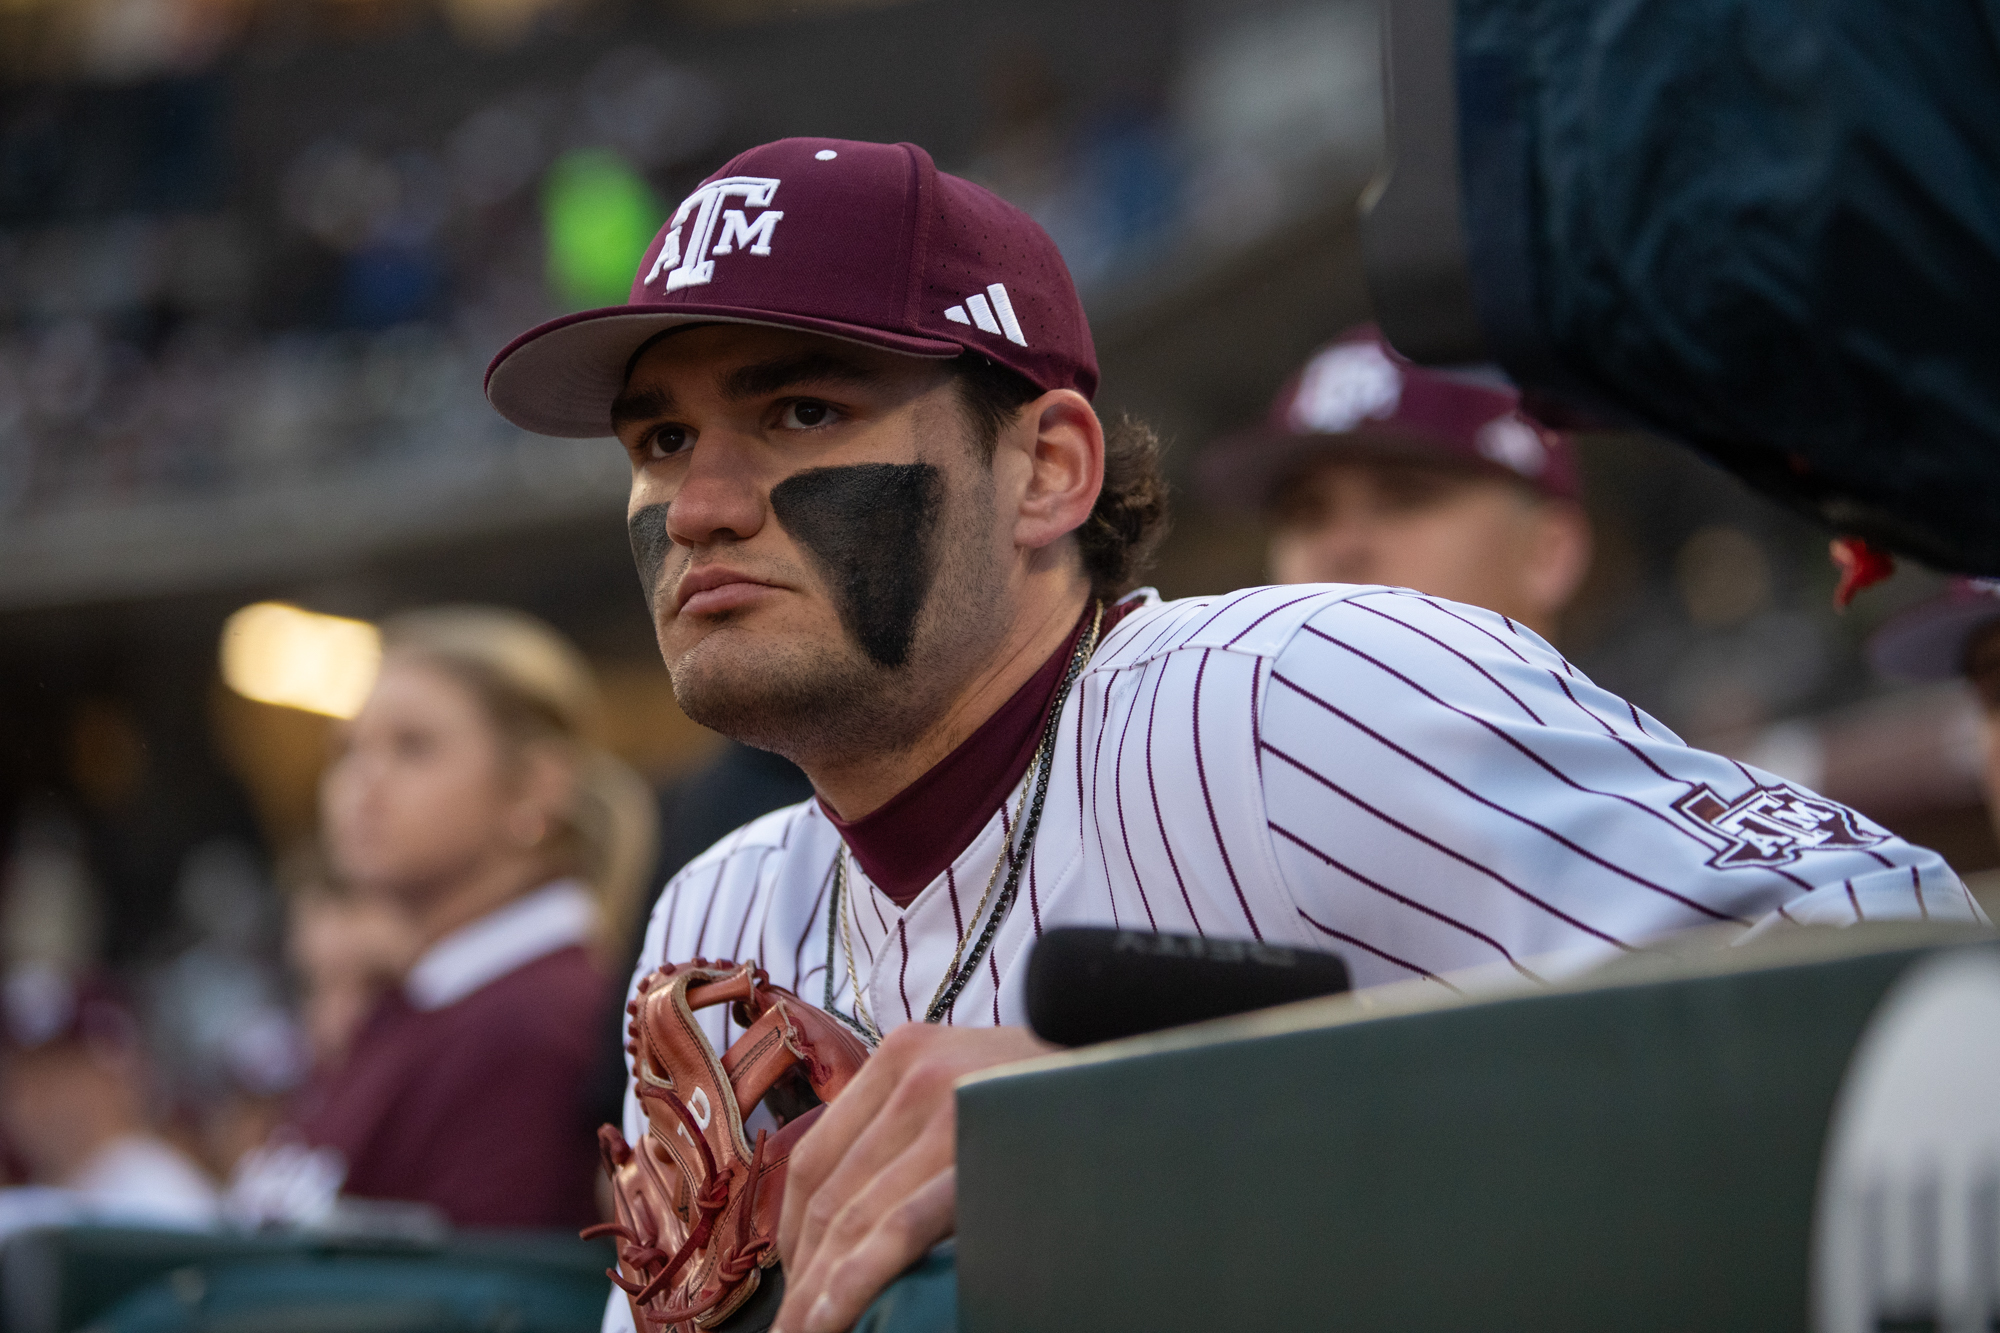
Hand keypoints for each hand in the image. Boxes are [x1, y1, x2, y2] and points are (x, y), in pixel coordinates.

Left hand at [773, 1023, 1052, 1332]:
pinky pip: (904, 1223)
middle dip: (804, 1277)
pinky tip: (838, 1314)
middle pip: (829, 1192)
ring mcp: (948, 1100)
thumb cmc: (1058, 1095)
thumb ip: (912, 1130)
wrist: (1142, 1075)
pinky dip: (859, 1277)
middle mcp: (914, 1069)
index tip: (794, 1290)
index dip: (794, 1236)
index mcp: (901, 1055)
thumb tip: (851, 1217)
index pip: (815, 1157)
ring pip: (856, 1214)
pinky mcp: (981, 1140)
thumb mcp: (972, 1085)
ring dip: (822, 1289)